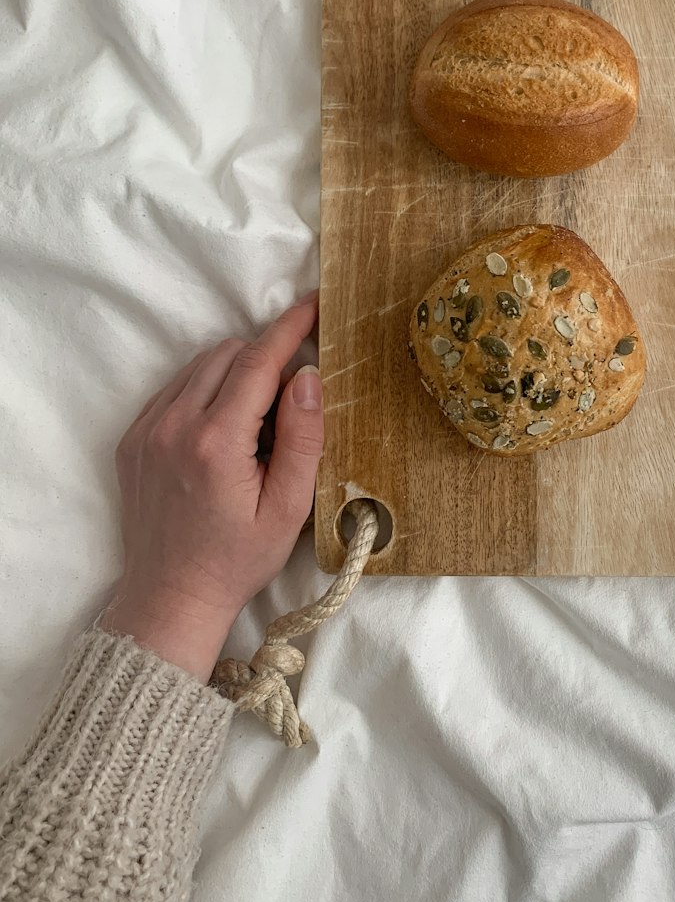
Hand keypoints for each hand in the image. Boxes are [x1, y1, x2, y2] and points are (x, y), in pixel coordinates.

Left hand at [102, 293, 323, 681]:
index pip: (258, 360)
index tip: (315, 303)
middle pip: (227, 354)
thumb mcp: (289, 507)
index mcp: (216, 442)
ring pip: (199, 366)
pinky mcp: (132, 439)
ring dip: (234, 372)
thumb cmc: (238, 559)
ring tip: (256, 420)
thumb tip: (307, 375)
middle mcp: (173, 426)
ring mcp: (146, 431)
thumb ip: (303, 438)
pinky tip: (222, 427)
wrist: (170, 598)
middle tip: (290, 396)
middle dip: (265, 356)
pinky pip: (174, 388)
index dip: (290, 326)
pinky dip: (204, 390)